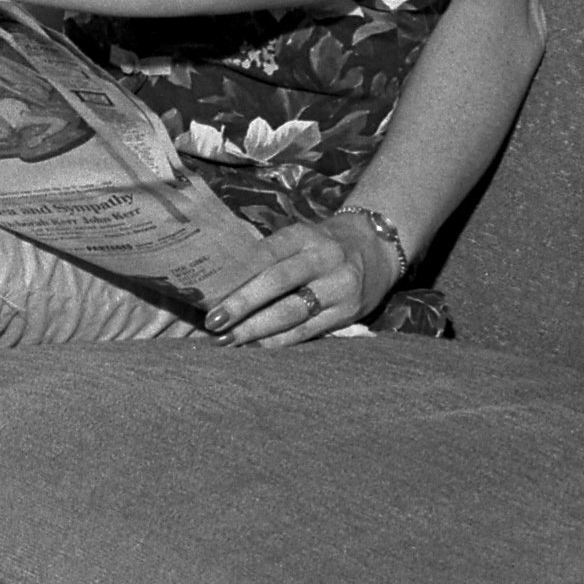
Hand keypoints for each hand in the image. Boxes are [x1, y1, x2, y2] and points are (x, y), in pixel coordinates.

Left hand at [202, 211, 400, 347]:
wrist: (376, 248)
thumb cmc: (319, 246)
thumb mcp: (297, 239)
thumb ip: (264, 256)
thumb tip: (216, 283)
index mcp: (303, 236)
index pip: (265, 253)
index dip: (236, 274)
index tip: (207, 292)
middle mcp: (324, 258)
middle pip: (277, 281)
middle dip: (241, 305)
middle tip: (212, 321)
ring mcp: (339, 286)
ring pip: (292, 312)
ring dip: (255, 330)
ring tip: (226, 340)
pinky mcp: (348, 312)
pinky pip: (307, 331)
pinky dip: (278, 341)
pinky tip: (254, 348)